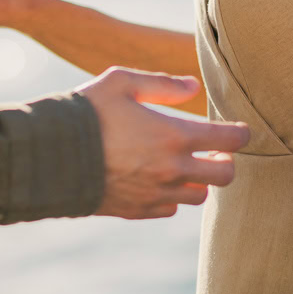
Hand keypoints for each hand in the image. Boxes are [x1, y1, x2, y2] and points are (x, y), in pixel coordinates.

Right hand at [78, 67, 246, 218]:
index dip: (241, 134)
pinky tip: (159, 180)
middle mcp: (172, 170)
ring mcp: (156, 194)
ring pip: (199, 196)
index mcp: (173, 135)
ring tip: (186, 165)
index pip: (227, 140)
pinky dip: (172, 196)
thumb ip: (161, 83)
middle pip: (224, 176)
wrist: (51, 156)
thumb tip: (192, 85)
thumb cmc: (86, 112)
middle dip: (226, 162)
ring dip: (199, 180)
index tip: (241, 131)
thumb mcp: (121, 82)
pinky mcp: (138, 211)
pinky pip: (170, 209)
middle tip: (215, 151)